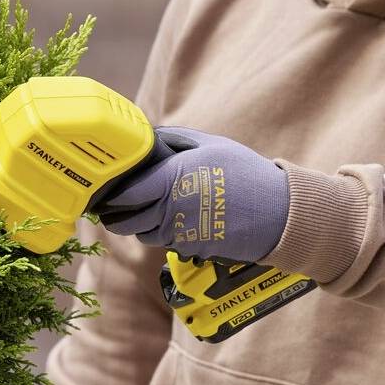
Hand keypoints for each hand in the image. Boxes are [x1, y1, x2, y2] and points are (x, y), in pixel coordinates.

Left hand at [95, 126, 291, 263]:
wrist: (278, 213)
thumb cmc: (245, 174)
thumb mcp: (211, 145)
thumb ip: (176, 140)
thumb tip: (149, 135)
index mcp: (170, 180)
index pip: (124, 194)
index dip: (111, 194)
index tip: (106, 189)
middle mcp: (169, 210)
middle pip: (124, 221)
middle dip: (115, 215)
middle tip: (112, 205)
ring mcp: (179, 234)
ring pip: (142, 234)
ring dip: (139, 224)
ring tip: (146, 209)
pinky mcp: (190, 249)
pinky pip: (165, 242)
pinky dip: (163, 233)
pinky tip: (174, 219)